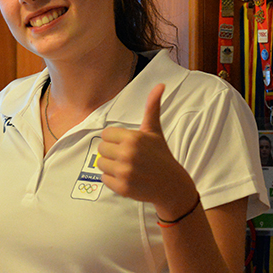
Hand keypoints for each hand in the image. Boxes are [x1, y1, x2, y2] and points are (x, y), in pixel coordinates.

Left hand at [98, 84, 196, 215]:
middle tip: (128, 157)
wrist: (171, 185)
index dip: (115, 139)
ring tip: (127, 167)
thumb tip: (160, 84)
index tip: (127, 144)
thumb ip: (152, 107)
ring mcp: (124, 172)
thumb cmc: (161, 155)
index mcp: (133, 138)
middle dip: (112, 152)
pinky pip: (104, 179)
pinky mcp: (122, 187)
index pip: (105, 134)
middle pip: (101, 149)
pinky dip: (113, 180)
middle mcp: (127, 154)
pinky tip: (127, 178)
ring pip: (100, 164)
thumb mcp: (154, 131)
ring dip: (111, 166)